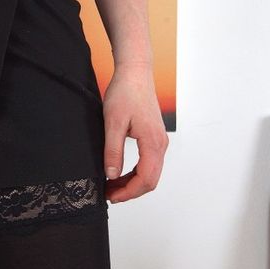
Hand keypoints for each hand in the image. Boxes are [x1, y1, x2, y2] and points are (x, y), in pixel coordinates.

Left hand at [100, 62, 168, 202]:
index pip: (146, 179)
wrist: (135, 72)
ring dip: (132, 183)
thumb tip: (112, 175)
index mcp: (152, 142)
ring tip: (111, 185)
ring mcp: (159, 141)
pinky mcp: (154, 137)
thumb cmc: (126, 92)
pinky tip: (120, 173)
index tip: (111, 196)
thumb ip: (113, 151)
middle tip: (109, 194)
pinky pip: (149, 162)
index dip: (128, 193)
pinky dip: (135, 172)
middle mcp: (160, 144)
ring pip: (150, 173)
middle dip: (130, 191)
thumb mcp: (112, 122)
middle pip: (150, 180)